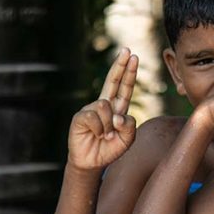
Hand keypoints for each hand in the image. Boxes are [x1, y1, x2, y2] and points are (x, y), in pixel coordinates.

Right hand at [67, 49, 138, 169]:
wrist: (92, 162)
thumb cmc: (110, 149)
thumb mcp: (127, 140)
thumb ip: (129, 126)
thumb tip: (117, 115)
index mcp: (118, 108)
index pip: (125, 87)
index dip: (129, 72)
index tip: (133, 57)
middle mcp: (105, 105)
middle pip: (113, 81)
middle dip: (120, 65)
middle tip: (127, 50)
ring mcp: (91, 109)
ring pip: (105, 106)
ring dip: (109, 124)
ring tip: (106, 136)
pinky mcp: (80, 117)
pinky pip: (94, 116)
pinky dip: (99, 128)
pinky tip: (96, 135)